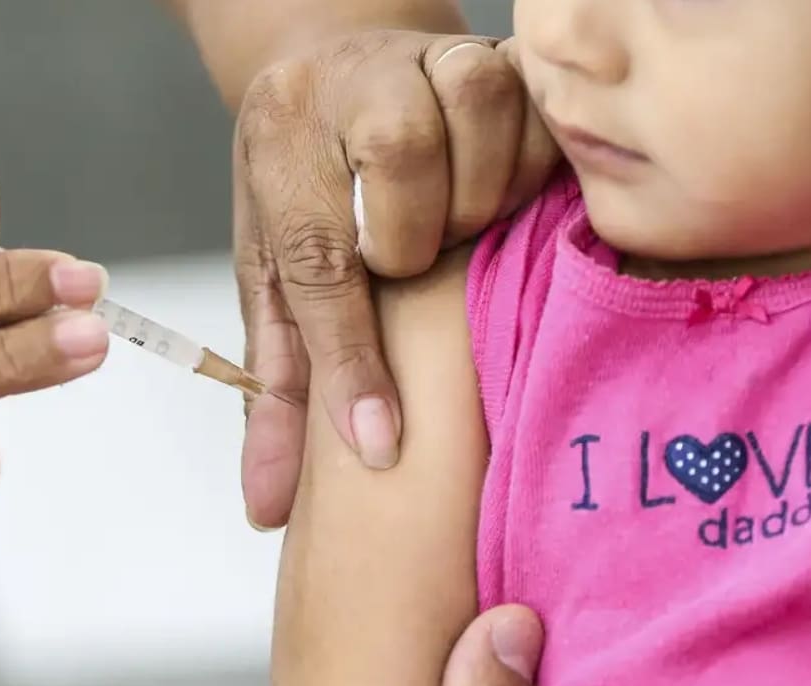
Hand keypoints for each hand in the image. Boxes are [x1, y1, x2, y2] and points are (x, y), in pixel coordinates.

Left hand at [234, 31, 559, 526]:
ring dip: (480, 194)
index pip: (316, 261)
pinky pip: (542, 109)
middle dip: (417, 239)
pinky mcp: (499, 51)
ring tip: (462, 224)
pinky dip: (535, 164)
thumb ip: (280, 390)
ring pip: (478, 115)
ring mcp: (427, 56)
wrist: (338, 70)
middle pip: (399, 161)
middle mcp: (350, 83)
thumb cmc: (307, 189)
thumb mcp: (275, 280)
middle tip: (418, 262)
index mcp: (281, 144)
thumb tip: (267, 509)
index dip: (352, 361)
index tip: (380, 445)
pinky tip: (509, 193)